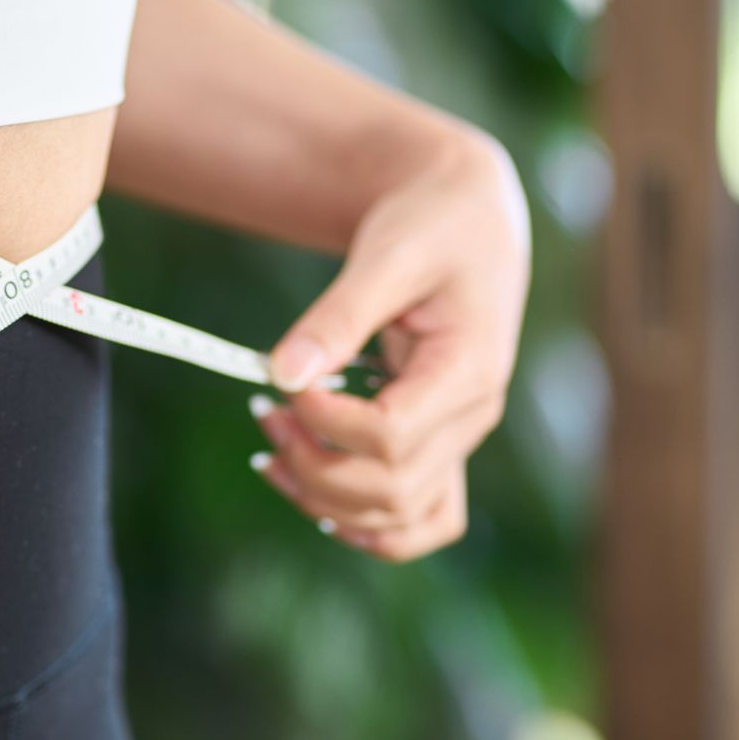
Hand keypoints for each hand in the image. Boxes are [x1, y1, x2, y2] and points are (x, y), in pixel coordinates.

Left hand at [249, 127, 530, 560]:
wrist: (468, 216)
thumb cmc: (432, 225)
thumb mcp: (387, 255)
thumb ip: (337, 316)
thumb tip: (283, 374)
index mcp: (470, 370)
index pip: (390, 436)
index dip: (326, 421)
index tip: (284, 381)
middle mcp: (474, 416)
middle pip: (390, 489)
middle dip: (313, 463)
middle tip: (264, 412)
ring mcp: (461, 437)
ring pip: (399, 517)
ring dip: (326, 499)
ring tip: (271, 451)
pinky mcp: (441, 442)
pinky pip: (417, 517)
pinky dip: (366, 524)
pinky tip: (313, 495)